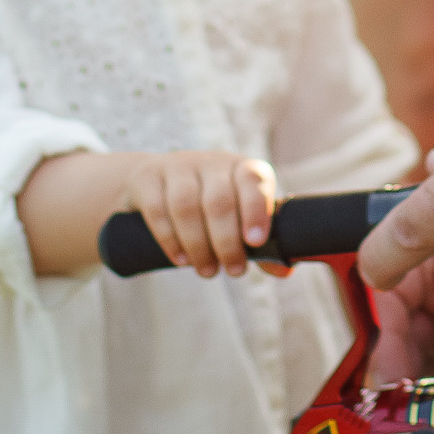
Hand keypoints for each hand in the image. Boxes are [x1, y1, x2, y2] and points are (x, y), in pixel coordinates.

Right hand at [122, 147, 287, 279]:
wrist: (157, 184)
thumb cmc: (212, 209)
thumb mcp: (238, 219)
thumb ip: (263, 246)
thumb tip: (284, 272)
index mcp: (241, 168)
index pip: (253, 180)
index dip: (255, 210)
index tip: (256, 242)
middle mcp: (212, 162)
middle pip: (219, 200)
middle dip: (226, 241)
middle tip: (233, 270)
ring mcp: (178, 166)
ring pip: (186, 205)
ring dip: (198, 244)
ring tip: (207, 270)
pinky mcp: (149, 177)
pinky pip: (157, 208)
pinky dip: (169, 238)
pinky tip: (180, 259)